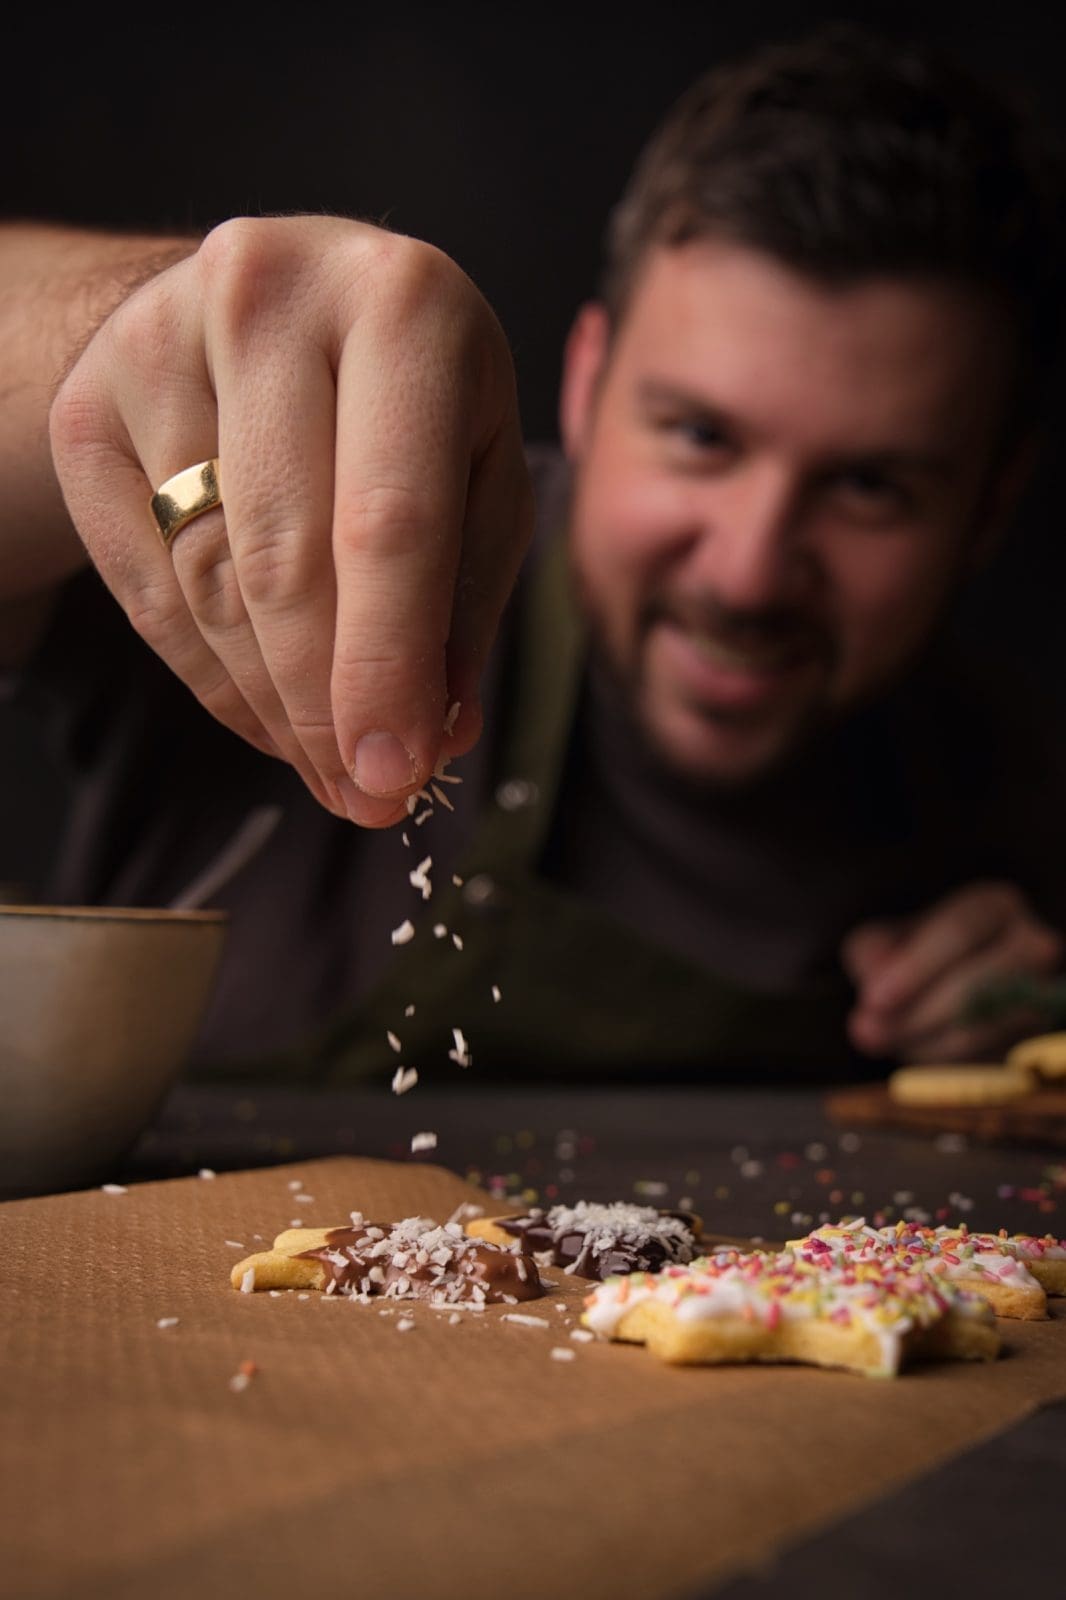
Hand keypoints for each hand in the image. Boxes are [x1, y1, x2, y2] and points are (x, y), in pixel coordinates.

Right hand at [49, 216, 531, 825]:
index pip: (388, 519)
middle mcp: (270, 298)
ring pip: (206, 582)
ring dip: (270, 705)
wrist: (271, 302)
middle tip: (364, 795)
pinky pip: (146, 585)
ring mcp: (158, 343)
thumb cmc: (406, 401)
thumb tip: (433, 735)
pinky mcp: (88, 405)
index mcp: (404, 302)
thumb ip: (466, 597)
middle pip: (282, 558)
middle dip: (325, 705)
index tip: (395, 771)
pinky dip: (210, 675)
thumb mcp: (480, 470)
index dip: (388, 663)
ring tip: (326, 767)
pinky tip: (265, 714)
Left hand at [842, 882, 1063, 1061]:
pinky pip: (986, 1057)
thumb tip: (876, 986)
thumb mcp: (884, 941)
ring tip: (878, 1039)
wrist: (949, 983)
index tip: (874, 998)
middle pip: (974, 984)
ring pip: (980, 1027)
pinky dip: (941, 1058)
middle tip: (867, 1031)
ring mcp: (1039, 992)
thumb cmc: (915, 953)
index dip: (914, 967)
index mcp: (995, 906)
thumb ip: (873, 955)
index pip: (959, 931)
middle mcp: (1032, 944)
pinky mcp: (1034, 1036)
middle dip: (914, 1013)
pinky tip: (909, 1048)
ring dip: (922, 1040)